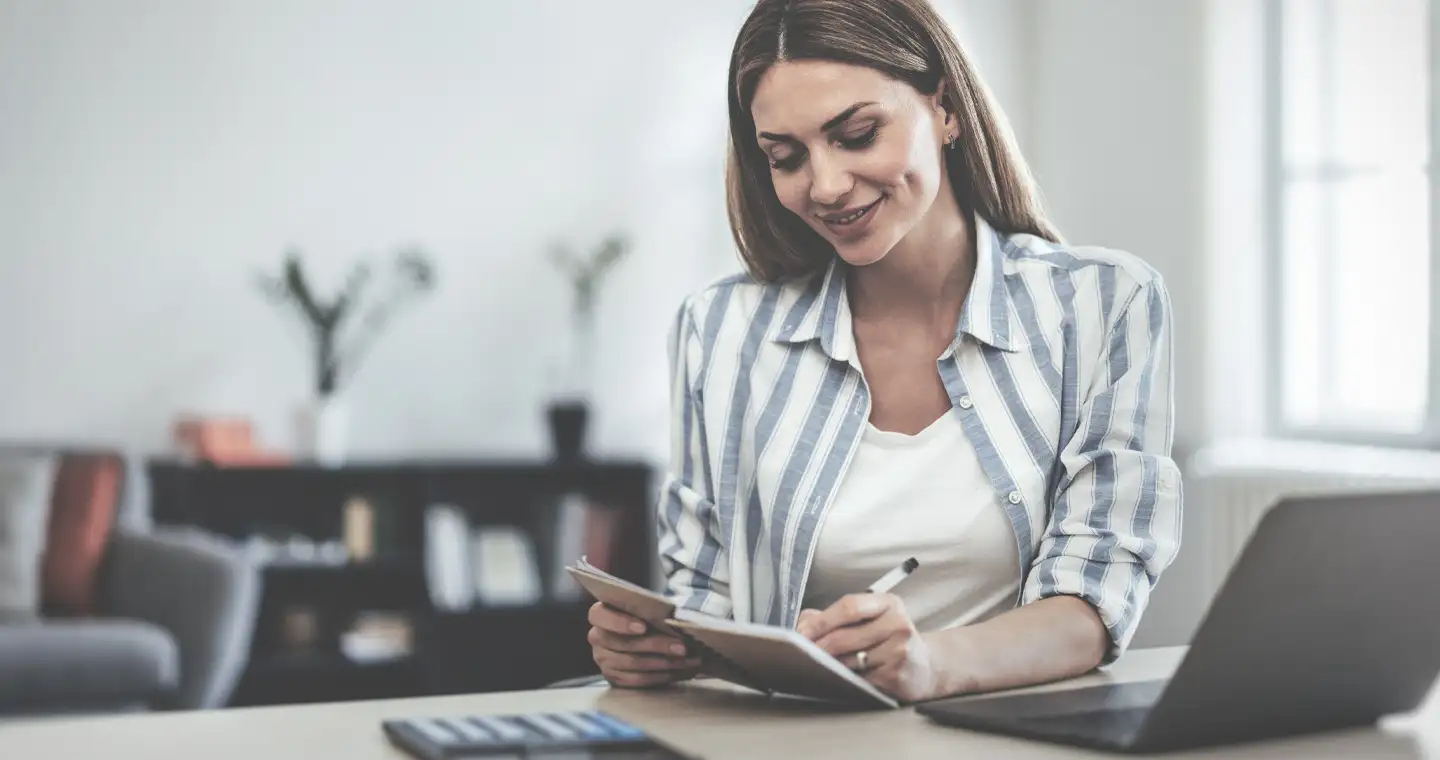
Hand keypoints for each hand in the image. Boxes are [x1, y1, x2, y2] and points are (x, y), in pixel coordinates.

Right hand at [587, 602, 701, 688]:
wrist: (642, 637)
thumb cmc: (645, 617)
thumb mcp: (646, 609)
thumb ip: (653, 611)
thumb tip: (678, 620)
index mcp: (600, 614)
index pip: (600, 616)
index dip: (621, 622)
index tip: (643, 627)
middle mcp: (597, 637)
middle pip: (624, 643)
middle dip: (656, 645)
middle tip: (682, 647)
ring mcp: (603, 660)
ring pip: (633, 663)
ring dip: (664, 663)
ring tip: (687, 661)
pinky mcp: (614, 678)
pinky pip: (637, 680)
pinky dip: (661, 676)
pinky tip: (678, 671)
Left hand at [796, 593, 939, 702]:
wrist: (925, 668)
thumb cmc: (889, 640)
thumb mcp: (870, 619)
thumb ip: (835, 616)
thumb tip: (803, 623)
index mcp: (889, 603)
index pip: (849, 606)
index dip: (820, 620)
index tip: (801, 632)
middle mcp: (898, 624)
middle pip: (845, 635)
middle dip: (817, 646)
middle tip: (801, 653)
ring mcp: (900, 651)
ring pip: (849, 660)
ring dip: (830, 665)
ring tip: (819, 665)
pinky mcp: (897, 676)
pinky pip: (860, 679)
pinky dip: (846, 680)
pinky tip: (842, 679)